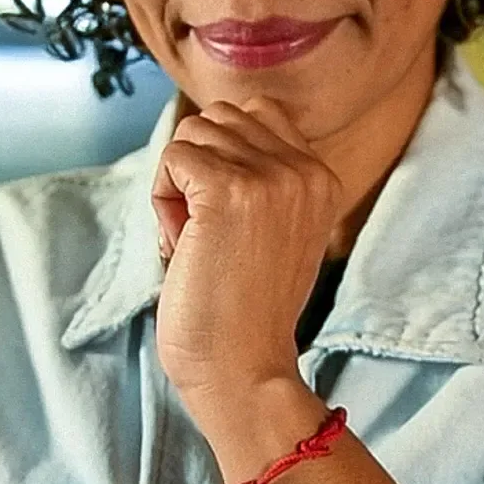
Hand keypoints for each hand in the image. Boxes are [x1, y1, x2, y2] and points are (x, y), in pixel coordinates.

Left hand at [149, 97, 342, 408]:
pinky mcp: (229, 190)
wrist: (243, 368)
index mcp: (322, 177)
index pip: (257, 114)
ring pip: (193, 131)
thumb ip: (263, 178)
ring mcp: (270, 177)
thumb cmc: (244, 310)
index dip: (223, 157)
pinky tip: (181, 244)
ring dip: (177, 183)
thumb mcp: (276, 229)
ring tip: (195, 239)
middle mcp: (304, 169)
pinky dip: (162, 198)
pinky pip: (173, 156)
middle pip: (219, 117)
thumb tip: (205, 128)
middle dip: (198, 166)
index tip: (225, 218)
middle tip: (205, 231)